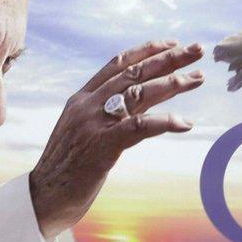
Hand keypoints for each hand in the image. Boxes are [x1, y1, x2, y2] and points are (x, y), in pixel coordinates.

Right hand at [29, 40, 204, 239]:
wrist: (43, 197)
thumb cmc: (66, 169)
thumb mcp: (80, 132)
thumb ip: (100, 114)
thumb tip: (130, 105)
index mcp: (81, 98)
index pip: (117, 64)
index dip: (147, 51)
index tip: (172, 43)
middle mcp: (87, 105)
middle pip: (134, 73)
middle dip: (169, 59)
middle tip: (197, 49)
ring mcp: (93, 124)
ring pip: (139, 94)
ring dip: (173, 84)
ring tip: (198, 78)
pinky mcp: (102, 146)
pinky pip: (139, 127)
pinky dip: (164, 121)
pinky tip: (185, 122)